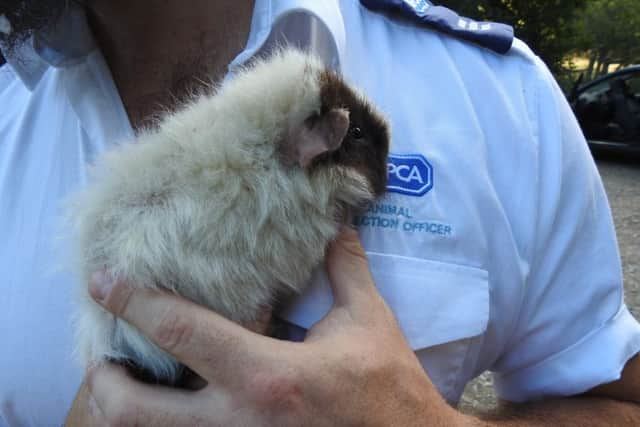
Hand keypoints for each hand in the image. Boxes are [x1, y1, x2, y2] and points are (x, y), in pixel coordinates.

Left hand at [85, 226, 469, 425]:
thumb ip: (345, 268)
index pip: (182, 330)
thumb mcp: (368, 321)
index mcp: (268, 374)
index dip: (135, 301)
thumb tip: (337, 222)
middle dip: (104, 382)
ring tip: (126, 383)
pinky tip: (174, 404)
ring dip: (127, 411)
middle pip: (138, 412)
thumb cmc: (387, 389)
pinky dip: (167, 425)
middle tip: (100, 356)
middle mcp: (239, 421)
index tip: (103, 280)